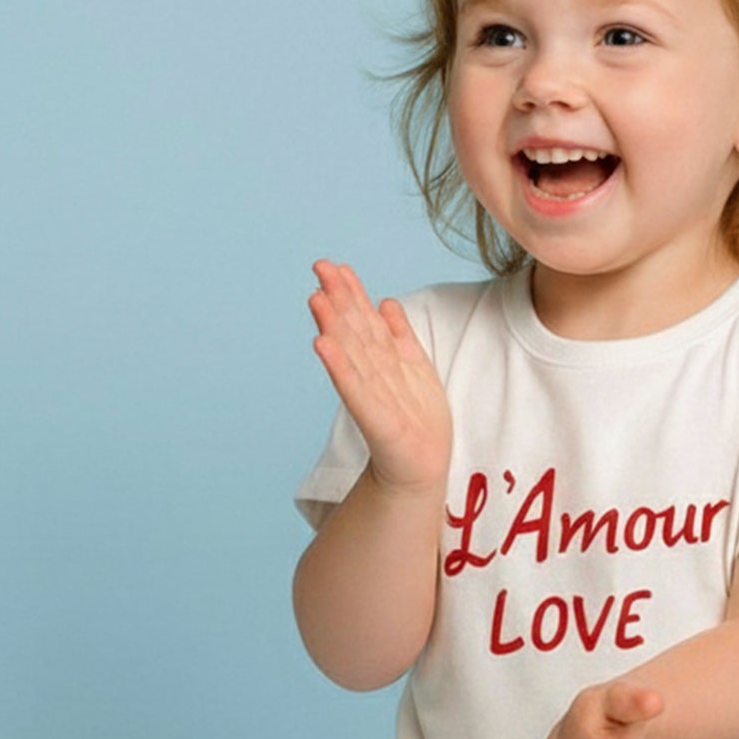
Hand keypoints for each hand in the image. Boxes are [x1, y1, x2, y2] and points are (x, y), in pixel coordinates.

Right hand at [308, 260, 450, 492]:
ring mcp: (374, 398)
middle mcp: (375, 376)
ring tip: (317, 298)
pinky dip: (340, 367)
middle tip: (320, 268)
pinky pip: (356, 390)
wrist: (421, 472)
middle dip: (340, 300)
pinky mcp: (378, 423)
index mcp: (386, 362)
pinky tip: (322, 344)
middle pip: (356, 332)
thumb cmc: (417, 424)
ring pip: (353, 354)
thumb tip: (385, 302)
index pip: (367, 321)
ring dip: (334, 325)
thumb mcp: (418, 372)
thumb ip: (400, 338)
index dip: (353, 294)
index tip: (335, 266)